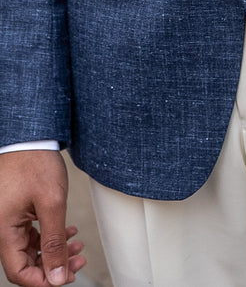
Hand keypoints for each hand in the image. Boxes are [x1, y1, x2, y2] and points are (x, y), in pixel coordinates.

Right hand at [0, 151, 84, 285]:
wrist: (31, 135)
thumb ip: (54, 242)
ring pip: (29, 248)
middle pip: (25, 262)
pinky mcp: (15, 209)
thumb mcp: (52, 203)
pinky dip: (48, 235)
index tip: (65, 277)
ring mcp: (7, 218)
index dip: (43, 280)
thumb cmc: (36, 162)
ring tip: (76, 246)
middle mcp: (2, 227)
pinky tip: (67, 231)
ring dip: (53, 250)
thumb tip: (57, 277)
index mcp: (4, 230)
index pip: (18, 272)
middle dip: (53, 265)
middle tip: (77, 262)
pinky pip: (29, 233)